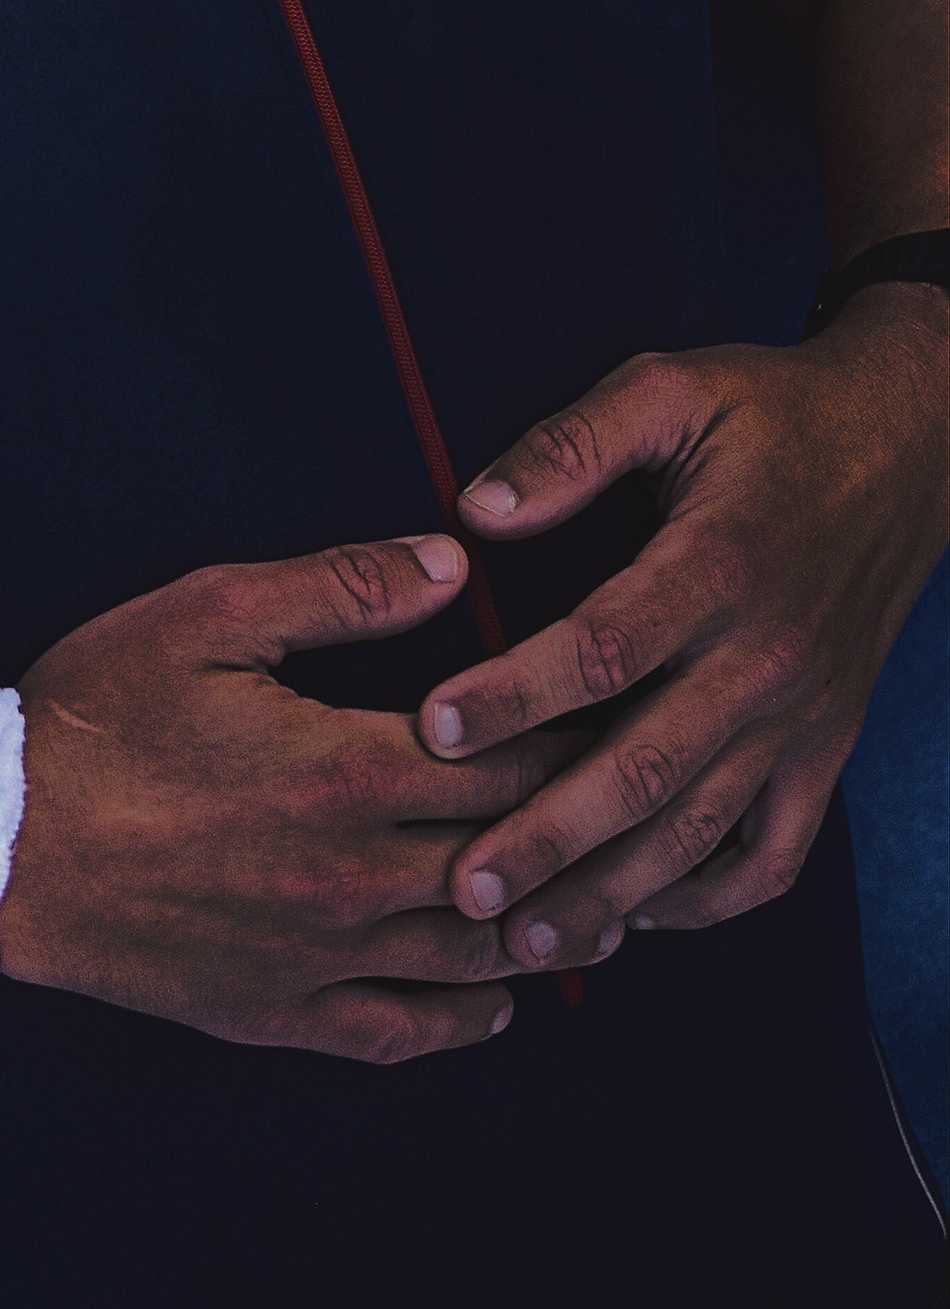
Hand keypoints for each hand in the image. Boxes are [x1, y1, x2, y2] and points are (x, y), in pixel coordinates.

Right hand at [0, 531, 600, 1061]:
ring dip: (552, 927)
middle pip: (516, 860)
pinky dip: (471, 1016)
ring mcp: (322, 957)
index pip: (515, 759)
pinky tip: (502, 992)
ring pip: (479, 956)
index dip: (587, 733)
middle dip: (592, 830)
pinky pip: (406, 1032)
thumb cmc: (97, 714)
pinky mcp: (282, 1013)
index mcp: (348, 771)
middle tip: (649, 802)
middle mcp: (355, 878)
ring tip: (608, 899)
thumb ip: (343, 586)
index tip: (633, 708)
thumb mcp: (210, 613)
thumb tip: (457, 565)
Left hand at [417, 291, 949, 968]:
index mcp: (720, 566)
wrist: (906, 448)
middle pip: (645, 770)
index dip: (514, 694)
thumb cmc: (771, 413)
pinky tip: (636, 917)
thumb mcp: (670, 389)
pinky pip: (772, 858)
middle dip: (547, 838)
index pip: (604, 648)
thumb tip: (474, 511)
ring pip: (699, 833)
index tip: (432, 727)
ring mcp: (801, 719)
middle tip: (462, 887)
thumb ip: (572, 445)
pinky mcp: (824, 753)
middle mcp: (765, 660)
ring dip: (611, 895)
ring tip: (528, 943)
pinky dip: (705, 902)